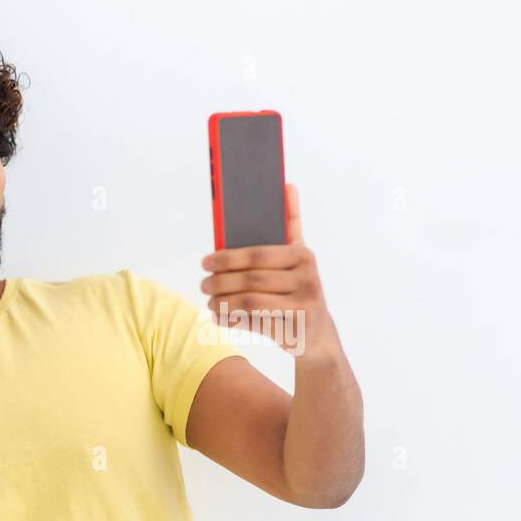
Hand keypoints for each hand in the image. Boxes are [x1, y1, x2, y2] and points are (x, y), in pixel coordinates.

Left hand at [200, 183, 337, 356]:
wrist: (318, 334)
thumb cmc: (298, 289)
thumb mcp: (297, 258)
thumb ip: (290, 224)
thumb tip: (287, 185)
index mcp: (302, 255)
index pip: (258, 254)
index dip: (227, 258)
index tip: (205, 262)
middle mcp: (307, 277)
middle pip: (252, 278)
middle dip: (221, 281)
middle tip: (203, 284)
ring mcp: (304, 303)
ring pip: (251, 301)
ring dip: (224, 302)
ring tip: (209, 302)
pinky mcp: (297, 327)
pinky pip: (256, 321)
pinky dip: (233, 319)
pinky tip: (220, 317)